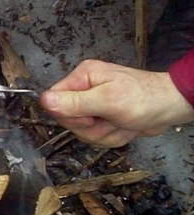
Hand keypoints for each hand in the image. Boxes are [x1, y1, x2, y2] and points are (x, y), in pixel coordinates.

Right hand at [40, 60, 193, 146]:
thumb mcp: (108, 101)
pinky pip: (96, 135)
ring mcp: (94, 104)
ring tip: (122, 123)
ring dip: (104, 134)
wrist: (172, 108)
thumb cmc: (143, 99)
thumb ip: (75, 102)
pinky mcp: (103, 117)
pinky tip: (125, 127)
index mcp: (82, 77)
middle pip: (68, 120)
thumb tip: (42, 100)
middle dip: (91, 127)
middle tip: (110, 119)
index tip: (91, 116)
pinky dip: (112, 136)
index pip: (54, 101)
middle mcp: (84, 89)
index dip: (70, 115)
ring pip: (83, 132)